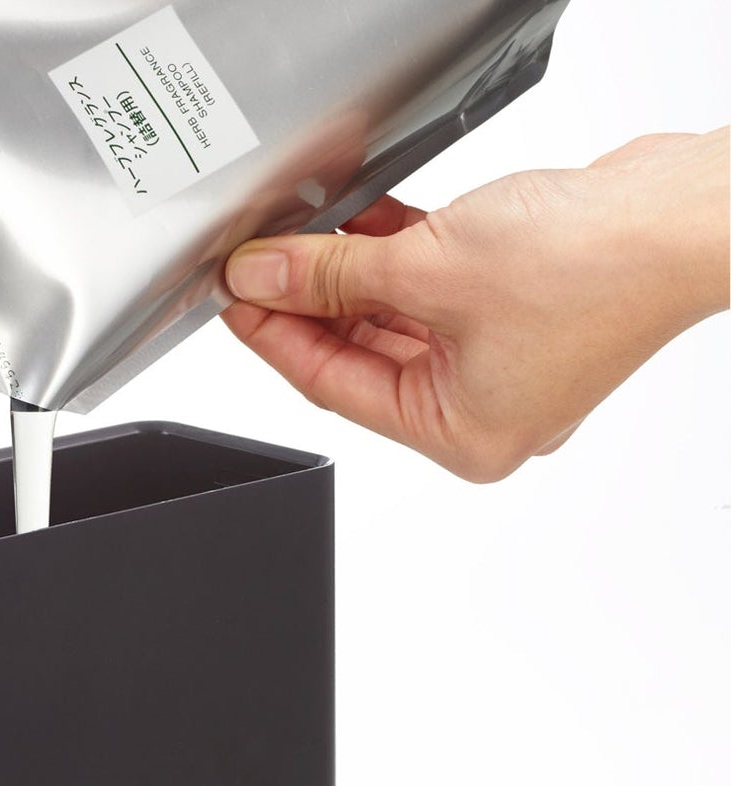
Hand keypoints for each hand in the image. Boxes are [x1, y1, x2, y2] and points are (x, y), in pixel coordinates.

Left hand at [223, 129, 729, 481]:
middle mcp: (482, 408)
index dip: (275, 338)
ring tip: (300, 234)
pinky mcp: (520, 309)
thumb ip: (334, 275)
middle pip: (363, 352)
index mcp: (462, 436)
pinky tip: (361, 224)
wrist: (689, 213)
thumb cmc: (597, 267)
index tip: (235, 299)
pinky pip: (436, 287)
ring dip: (351, 272)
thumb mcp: (431, 268)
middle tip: (257, 260)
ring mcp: (503, 359)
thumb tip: (266, 275)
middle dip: (309, 300)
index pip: (335, 385)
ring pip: (398, 315)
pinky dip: (399, 257)